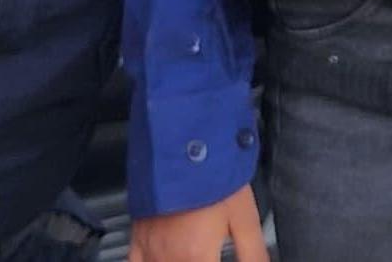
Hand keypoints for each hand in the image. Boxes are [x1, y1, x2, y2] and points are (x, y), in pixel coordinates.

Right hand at [128, 188, 267, 261]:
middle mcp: (170, 257)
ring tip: (193, 258)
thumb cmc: (212, 174)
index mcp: (197, 256)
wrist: (182, 143)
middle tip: (209, 257)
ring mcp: (151, 248)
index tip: (221, 259)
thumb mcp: (245, 216)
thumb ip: (253, 253)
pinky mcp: (138, 236)